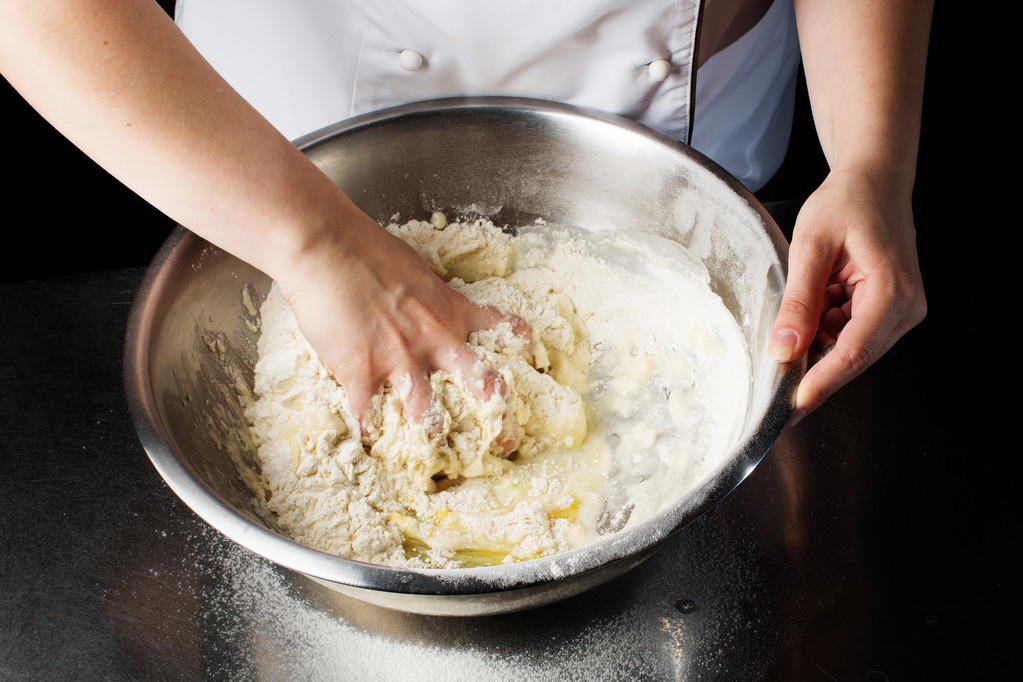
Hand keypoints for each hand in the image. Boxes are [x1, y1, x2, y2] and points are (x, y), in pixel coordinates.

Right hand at [276, 206, 530, 440]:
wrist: (326, 247)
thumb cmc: (366, 249)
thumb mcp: (415, 272)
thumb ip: (428, 299)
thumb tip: (426, 308)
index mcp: (452, 311)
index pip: (504, 330)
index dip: (523, 351)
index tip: (532, 368)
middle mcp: (437, 340)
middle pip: (484, 386)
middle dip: (499, 420)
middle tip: (506, 444)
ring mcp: (401, 360)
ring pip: (429, 416)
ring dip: (431, 440)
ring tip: (432, 460)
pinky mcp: (363, 372)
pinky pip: (368, 418)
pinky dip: (368, 435)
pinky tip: (369, 445)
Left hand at [768, 168, 926, 425]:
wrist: (874, 181)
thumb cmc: (847, 203)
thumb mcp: (811, 247)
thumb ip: (798, 300)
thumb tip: (783, 348)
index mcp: (893, 291)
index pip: (854, 352)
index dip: (821, 382)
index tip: (793, 405)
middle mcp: (906, 309)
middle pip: (853, 357)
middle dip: (813, 368)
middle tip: (773, 380)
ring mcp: (901, 312)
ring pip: (849, 348)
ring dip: (817, 340)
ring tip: (805, 297)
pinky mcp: (889, 311)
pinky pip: (850, 334)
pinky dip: (825, 327)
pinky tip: (819, 295)